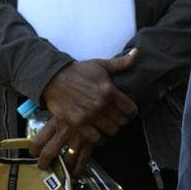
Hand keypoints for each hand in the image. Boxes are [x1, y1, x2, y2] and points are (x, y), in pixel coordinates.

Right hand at [31, 49, 138, 172]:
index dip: (131, 112)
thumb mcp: (101, 65)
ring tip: (108, 125)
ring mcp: (89, 115)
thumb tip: (137, 52)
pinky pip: (95, 138)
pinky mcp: (77, 123)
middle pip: (122, 122)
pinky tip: (98, 132)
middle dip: (122, 121)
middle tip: (118, 119)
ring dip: (111, 129)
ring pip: (111, 131)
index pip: (130, 109)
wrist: (53, 78)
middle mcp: (101, 104)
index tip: (128, 112)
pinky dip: (99, 137)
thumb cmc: (78, 71)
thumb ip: (121, 63)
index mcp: (109, 90)